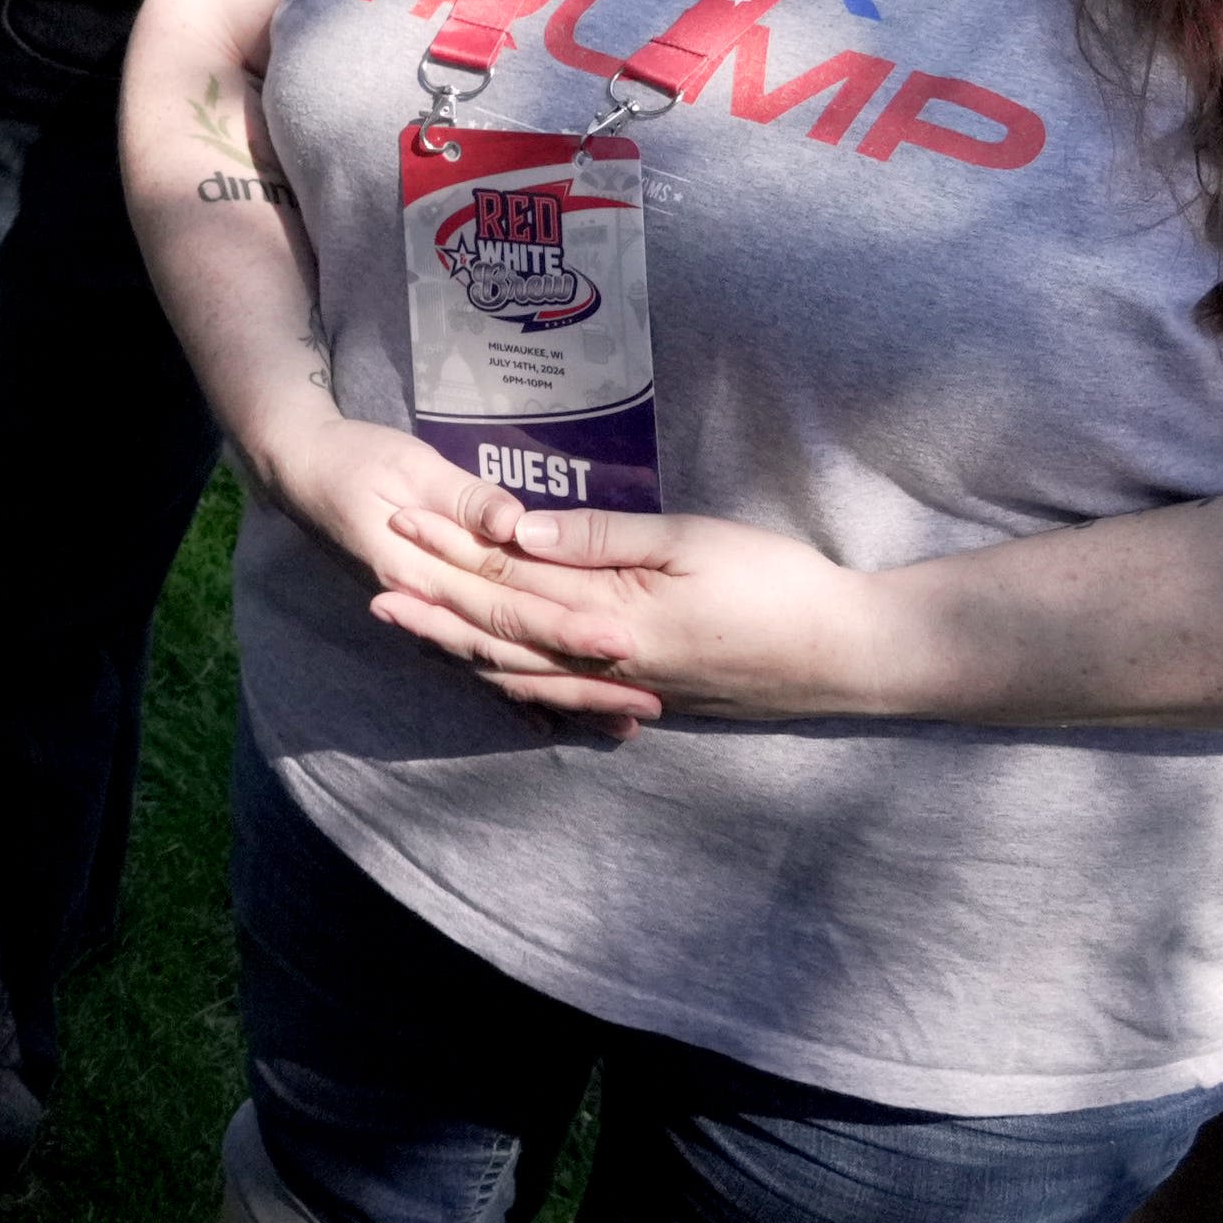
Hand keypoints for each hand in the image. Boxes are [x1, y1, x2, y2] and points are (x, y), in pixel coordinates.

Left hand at [356, 493, 886, 731]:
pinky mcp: (647, 694)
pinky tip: (495, 675)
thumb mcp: (690, 541)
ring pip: (523, 672)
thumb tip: (519, 533)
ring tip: (412, 627)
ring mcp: (625, 686)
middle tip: (375, 586)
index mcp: (610, 618)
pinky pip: (562, 695)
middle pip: (500, 634)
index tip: (401, 528)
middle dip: (435, 607)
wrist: (848, 655)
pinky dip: (517, 685)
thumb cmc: (779, 585)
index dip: (451, 556)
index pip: (508, 584)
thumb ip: (600, 539)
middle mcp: (605, 662)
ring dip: (463, 647)